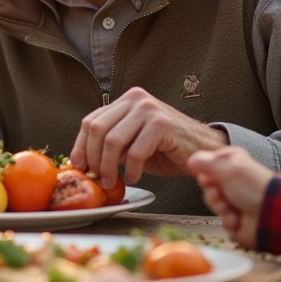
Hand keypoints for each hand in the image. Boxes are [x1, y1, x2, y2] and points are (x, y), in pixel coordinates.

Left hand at [70, 87, 227, 190]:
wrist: (202, 150)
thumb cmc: (165, 148)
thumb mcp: (132, 142)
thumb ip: (111, 143)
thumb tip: (82, 160)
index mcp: (125, 100)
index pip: (91, 121)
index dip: (80, 145)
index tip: (78, 166)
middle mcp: (136, 99)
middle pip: (98, 129)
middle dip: (93, 158)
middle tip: (97, 178)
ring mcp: (149, 109)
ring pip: (113, 140)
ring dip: (109, 167)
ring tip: (112, 182)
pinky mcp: (162, 124)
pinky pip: (135, 152)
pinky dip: (131, 170)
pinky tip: (134, 178)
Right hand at [186, 146, 273, 248]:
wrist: (272, 216)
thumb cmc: (255, 189)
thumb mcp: (226, 169)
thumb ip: (205, 163)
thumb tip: (191, 159)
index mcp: (234, 165)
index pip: (209, 166)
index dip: (206, 174)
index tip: (208, 177)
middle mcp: (235, 182)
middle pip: (209, 188)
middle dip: (213, 195)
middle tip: (220, 194)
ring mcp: (237, 201)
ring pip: (214, 205)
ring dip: (221, 208)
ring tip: (232, 210)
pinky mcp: (239, 220)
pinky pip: (223, 222)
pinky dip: (230, 222)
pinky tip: (239, 220)